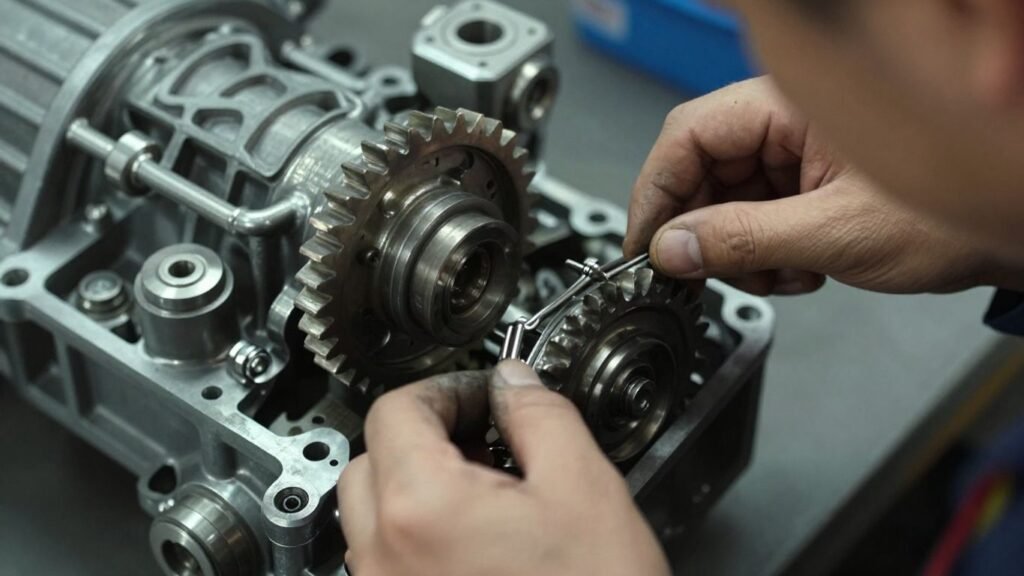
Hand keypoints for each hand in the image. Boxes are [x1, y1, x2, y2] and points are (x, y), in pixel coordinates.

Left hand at [338, 361, 669, 575]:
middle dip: (423, 436)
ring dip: (418, 485)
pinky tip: (482, 542)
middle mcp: (384, 558)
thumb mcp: (585, 488)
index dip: (445, 389)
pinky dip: (421, 535)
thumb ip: (540, 415)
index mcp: (420, 509)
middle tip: (484, 437)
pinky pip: (390, 562)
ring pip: (374, 516)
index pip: (396, 410)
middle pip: (371, 460)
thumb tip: (513, 382)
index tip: (484, 395)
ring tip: (489, 491)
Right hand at [625, 76, 1020, 294]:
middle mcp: (785, 123)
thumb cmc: (947, 215)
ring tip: (779, 273)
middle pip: (700, 170)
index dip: (656, 192)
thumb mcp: (832, 233)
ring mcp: (794, 155)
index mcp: (789, 106)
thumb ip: (742, 241)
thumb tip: (672, 248)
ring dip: (737, 250)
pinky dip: (762, 254)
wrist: (1002, 235)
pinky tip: (799, 269)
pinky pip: (752, 217)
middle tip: (708, 272)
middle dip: (704, 230)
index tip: (643, 243)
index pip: (688, 135)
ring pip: (723, 201)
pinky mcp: (803, 184)